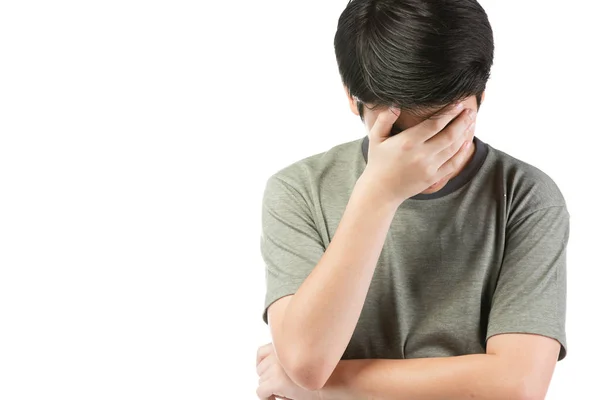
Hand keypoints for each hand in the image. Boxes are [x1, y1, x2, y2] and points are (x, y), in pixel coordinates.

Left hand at [256, 343, 321, 399]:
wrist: (334, 380)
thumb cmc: (323, 372)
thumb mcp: (304, 357)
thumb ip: (288, 357)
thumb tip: (269, 369)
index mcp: (284, 344)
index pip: (261, 352)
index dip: (262, 364)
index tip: (267, 373)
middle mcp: (278, 353)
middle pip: (261, 369)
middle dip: (268, 378)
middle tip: (279, 386)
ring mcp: (276, 367)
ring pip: (261, 381)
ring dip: (269, 388)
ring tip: (282, 393)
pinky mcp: (276, 381)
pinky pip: (261, 392)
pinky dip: (265, 398)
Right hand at [360, 102, 475, 205]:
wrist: (381, 190)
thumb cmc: (378, 161)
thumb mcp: (376, 138)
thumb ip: (384, 120)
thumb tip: (395, 105)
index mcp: (407, 142)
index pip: (434, 124)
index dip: (448, 113)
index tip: (457, 104)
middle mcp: (420, 155)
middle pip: (449, 134)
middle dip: (462, 121)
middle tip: (470, 111)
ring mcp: (429, 167)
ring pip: (453, 148)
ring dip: (464, 134)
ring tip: (471, 122)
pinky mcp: (433, 178)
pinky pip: (453, 164)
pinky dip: (462, 152)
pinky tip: (466, 142)